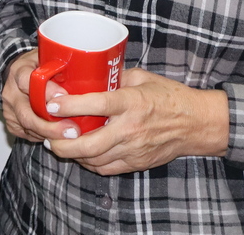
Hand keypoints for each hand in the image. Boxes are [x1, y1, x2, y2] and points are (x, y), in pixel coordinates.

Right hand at [0, 50, 79, 143]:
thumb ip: (62, 63)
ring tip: (72, 137)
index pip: (28, 81)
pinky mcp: (13, 124)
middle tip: (73, 131)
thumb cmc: (40, 65)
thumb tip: (86, 70)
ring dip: (52, 135)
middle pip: (27, 114)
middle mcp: (11, 92)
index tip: (65, 96)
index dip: (47, 91)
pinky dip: (46, 137)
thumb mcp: (49, 57)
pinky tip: (60, 136)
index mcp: (19, 71)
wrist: (21, 75)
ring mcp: (10, 110)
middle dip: (51, 126)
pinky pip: (29, 134)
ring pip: (29, 128)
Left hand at [45, 68, 229, 175]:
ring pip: (94, 159)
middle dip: (63, 143)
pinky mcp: (136, 162)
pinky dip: (90, 163)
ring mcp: (133, 149)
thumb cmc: (169, 96)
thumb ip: (116, 78)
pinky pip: (106, 168)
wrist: (196, 124)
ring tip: (58, 146)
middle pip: (89, 143)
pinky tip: (80, 155)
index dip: (71, 106)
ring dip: (73, 155)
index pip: (96, 104)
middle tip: (48, 136)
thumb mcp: (143, 77)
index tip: (52, 104)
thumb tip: (90, 75)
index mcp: (131, 102)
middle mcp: (130, 128)